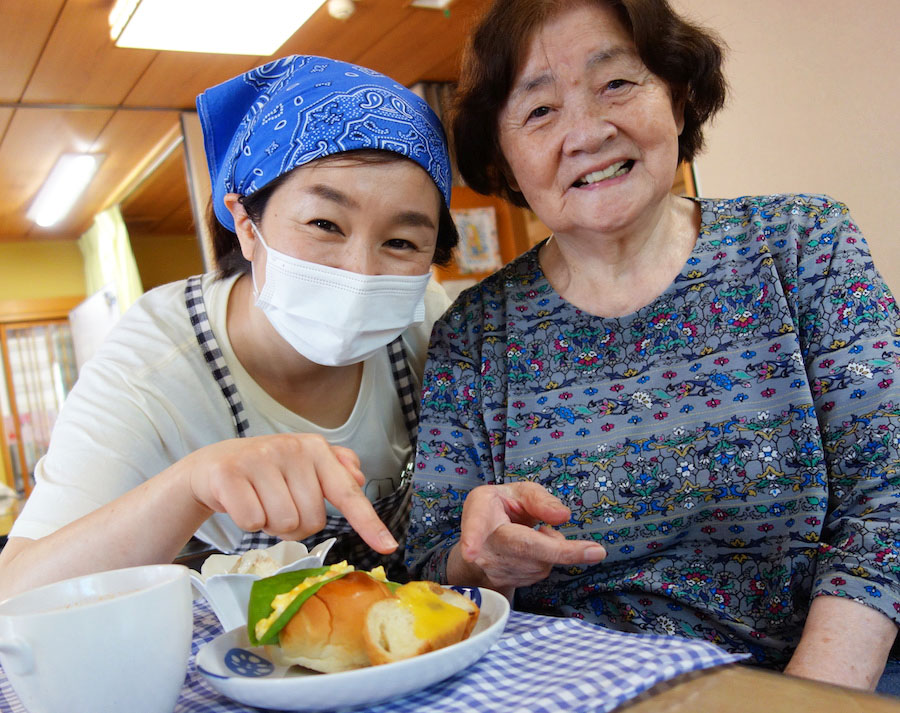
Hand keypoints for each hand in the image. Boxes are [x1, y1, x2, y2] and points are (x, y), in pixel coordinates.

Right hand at [182, 434, 396, 552]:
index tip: (388, 547)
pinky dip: (248, 523)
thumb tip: (358, 477)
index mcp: (316, 449)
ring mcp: (260, 459)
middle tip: (277, 504)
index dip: (369, 523)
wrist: (210, 466)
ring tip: (260, 503)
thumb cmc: (264, 472)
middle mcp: (292, 449)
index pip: (347, 492)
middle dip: (295, 524)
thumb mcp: (302, 466)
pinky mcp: (230, 474)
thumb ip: (335, 471)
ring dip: (271, 525)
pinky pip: (253, 522)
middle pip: (312, 521)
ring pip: (284, 524)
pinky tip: (241, 504)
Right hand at [450, 482, 606, 592]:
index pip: (476, 525)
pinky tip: (533, 549)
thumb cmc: (501, 511)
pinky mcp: (503, 584)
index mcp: (479, 513)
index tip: (470, 552)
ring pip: (539, 564)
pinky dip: (546, 560)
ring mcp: (491, 570)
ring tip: (537, 532)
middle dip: (562, 551)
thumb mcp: (517, 493)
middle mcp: (481, 546)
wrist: (482, 542)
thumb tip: (563, 516)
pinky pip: (538, 573)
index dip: (472, 539)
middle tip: (596, 551)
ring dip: (553, 549)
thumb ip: (539, 499)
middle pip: (524, 550)